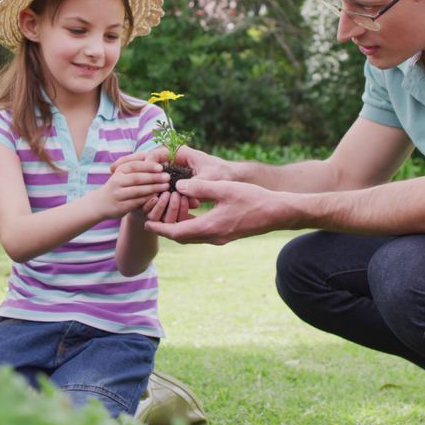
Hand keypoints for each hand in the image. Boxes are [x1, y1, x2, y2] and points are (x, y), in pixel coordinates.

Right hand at [95, 159, 170, 218]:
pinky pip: (136, 203)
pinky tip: (157, 197)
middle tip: (167, 177)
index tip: (161, 167)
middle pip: (137, 178)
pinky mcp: (120, 207)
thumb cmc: (118, 184)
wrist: (101, 203)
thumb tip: (149, 153)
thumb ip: (135, 162)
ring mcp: (118, 195)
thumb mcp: (123, 171)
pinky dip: (148, 199)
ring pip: (138, 191)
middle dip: (154, 177)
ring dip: (153, 188)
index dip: (148, 166)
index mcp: (119, 171)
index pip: (135, 166)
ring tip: (166, 186)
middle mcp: (117, 181)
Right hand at [110, 145, 229, 181]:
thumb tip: (181, 188)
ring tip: (112, 171)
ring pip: (145, 163)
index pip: (157, 153)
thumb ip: (197, 183)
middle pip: (147, 156)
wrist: (228, 176)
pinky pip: (149, 172)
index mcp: (181, 152)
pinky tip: (123, 178)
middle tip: (112, 168)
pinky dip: (137, 173)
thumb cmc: (221, 175)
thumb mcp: (210, 178)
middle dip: (129, 161)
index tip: (132, 170)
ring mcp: (169, 164)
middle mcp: (173, 156)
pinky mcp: (169, 173)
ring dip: (130, 167)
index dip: (144, 162)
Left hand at [145, 179, 283, 243]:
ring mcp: (221, 238)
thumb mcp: (224, 189)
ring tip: (168, 215)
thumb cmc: (253, 199)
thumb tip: (179, 186)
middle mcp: (213, 237)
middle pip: (182, 237)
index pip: (177, 232)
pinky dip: (192, 226)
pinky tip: (191, 214)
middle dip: (166, 229)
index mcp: (209, 227)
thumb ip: (200, 187)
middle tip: (153, 220)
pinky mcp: (227, 235)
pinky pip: (203, 234)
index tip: (147, 223)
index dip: (160, 228)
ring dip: (179, 227)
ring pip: (192, 236)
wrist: (277, 213)